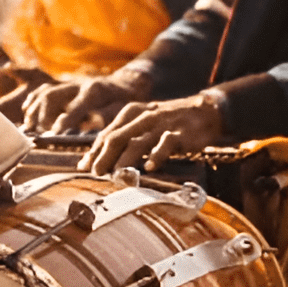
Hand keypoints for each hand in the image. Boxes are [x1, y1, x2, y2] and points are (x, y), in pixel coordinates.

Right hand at [21, 73, 147, 134]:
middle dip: (44, 115)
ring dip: (35, 109)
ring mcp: (69, 83)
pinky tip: (27, 112)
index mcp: (95, 90)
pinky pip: (43, 90)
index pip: (76, 105)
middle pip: (53, 95)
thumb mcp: (123, 109)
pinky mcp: (64, 86)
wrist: (126, 83)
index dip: (65, 119)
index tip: (54, 133)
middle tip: (44, 133)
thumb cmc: (125, 101)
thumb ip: (109, 119)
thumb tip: (95, 131)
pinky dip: (33, 100)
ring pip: (45, 92)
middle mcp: (79, 83)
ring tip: (29, 127)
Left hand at [79, 91, 224, 173]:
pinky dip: (156, 156)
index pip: (106, 134)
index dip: (93, 151)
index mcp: (130, 113)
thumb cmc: (168, 122)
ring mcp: (161, 124)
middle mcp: (143, 117)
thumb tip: (96, 161)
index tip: (83, 167)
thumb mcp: (143, 124)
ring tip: (116, 175)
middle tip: (95, 174)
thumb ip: (122, 139)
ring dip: (125, 160)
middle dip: (103, 156)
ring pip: (138, 141)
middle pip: (117, 137)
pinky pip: (166, 144)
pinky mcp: (180, 133)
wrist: (204, 111)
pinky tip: (149, 168)